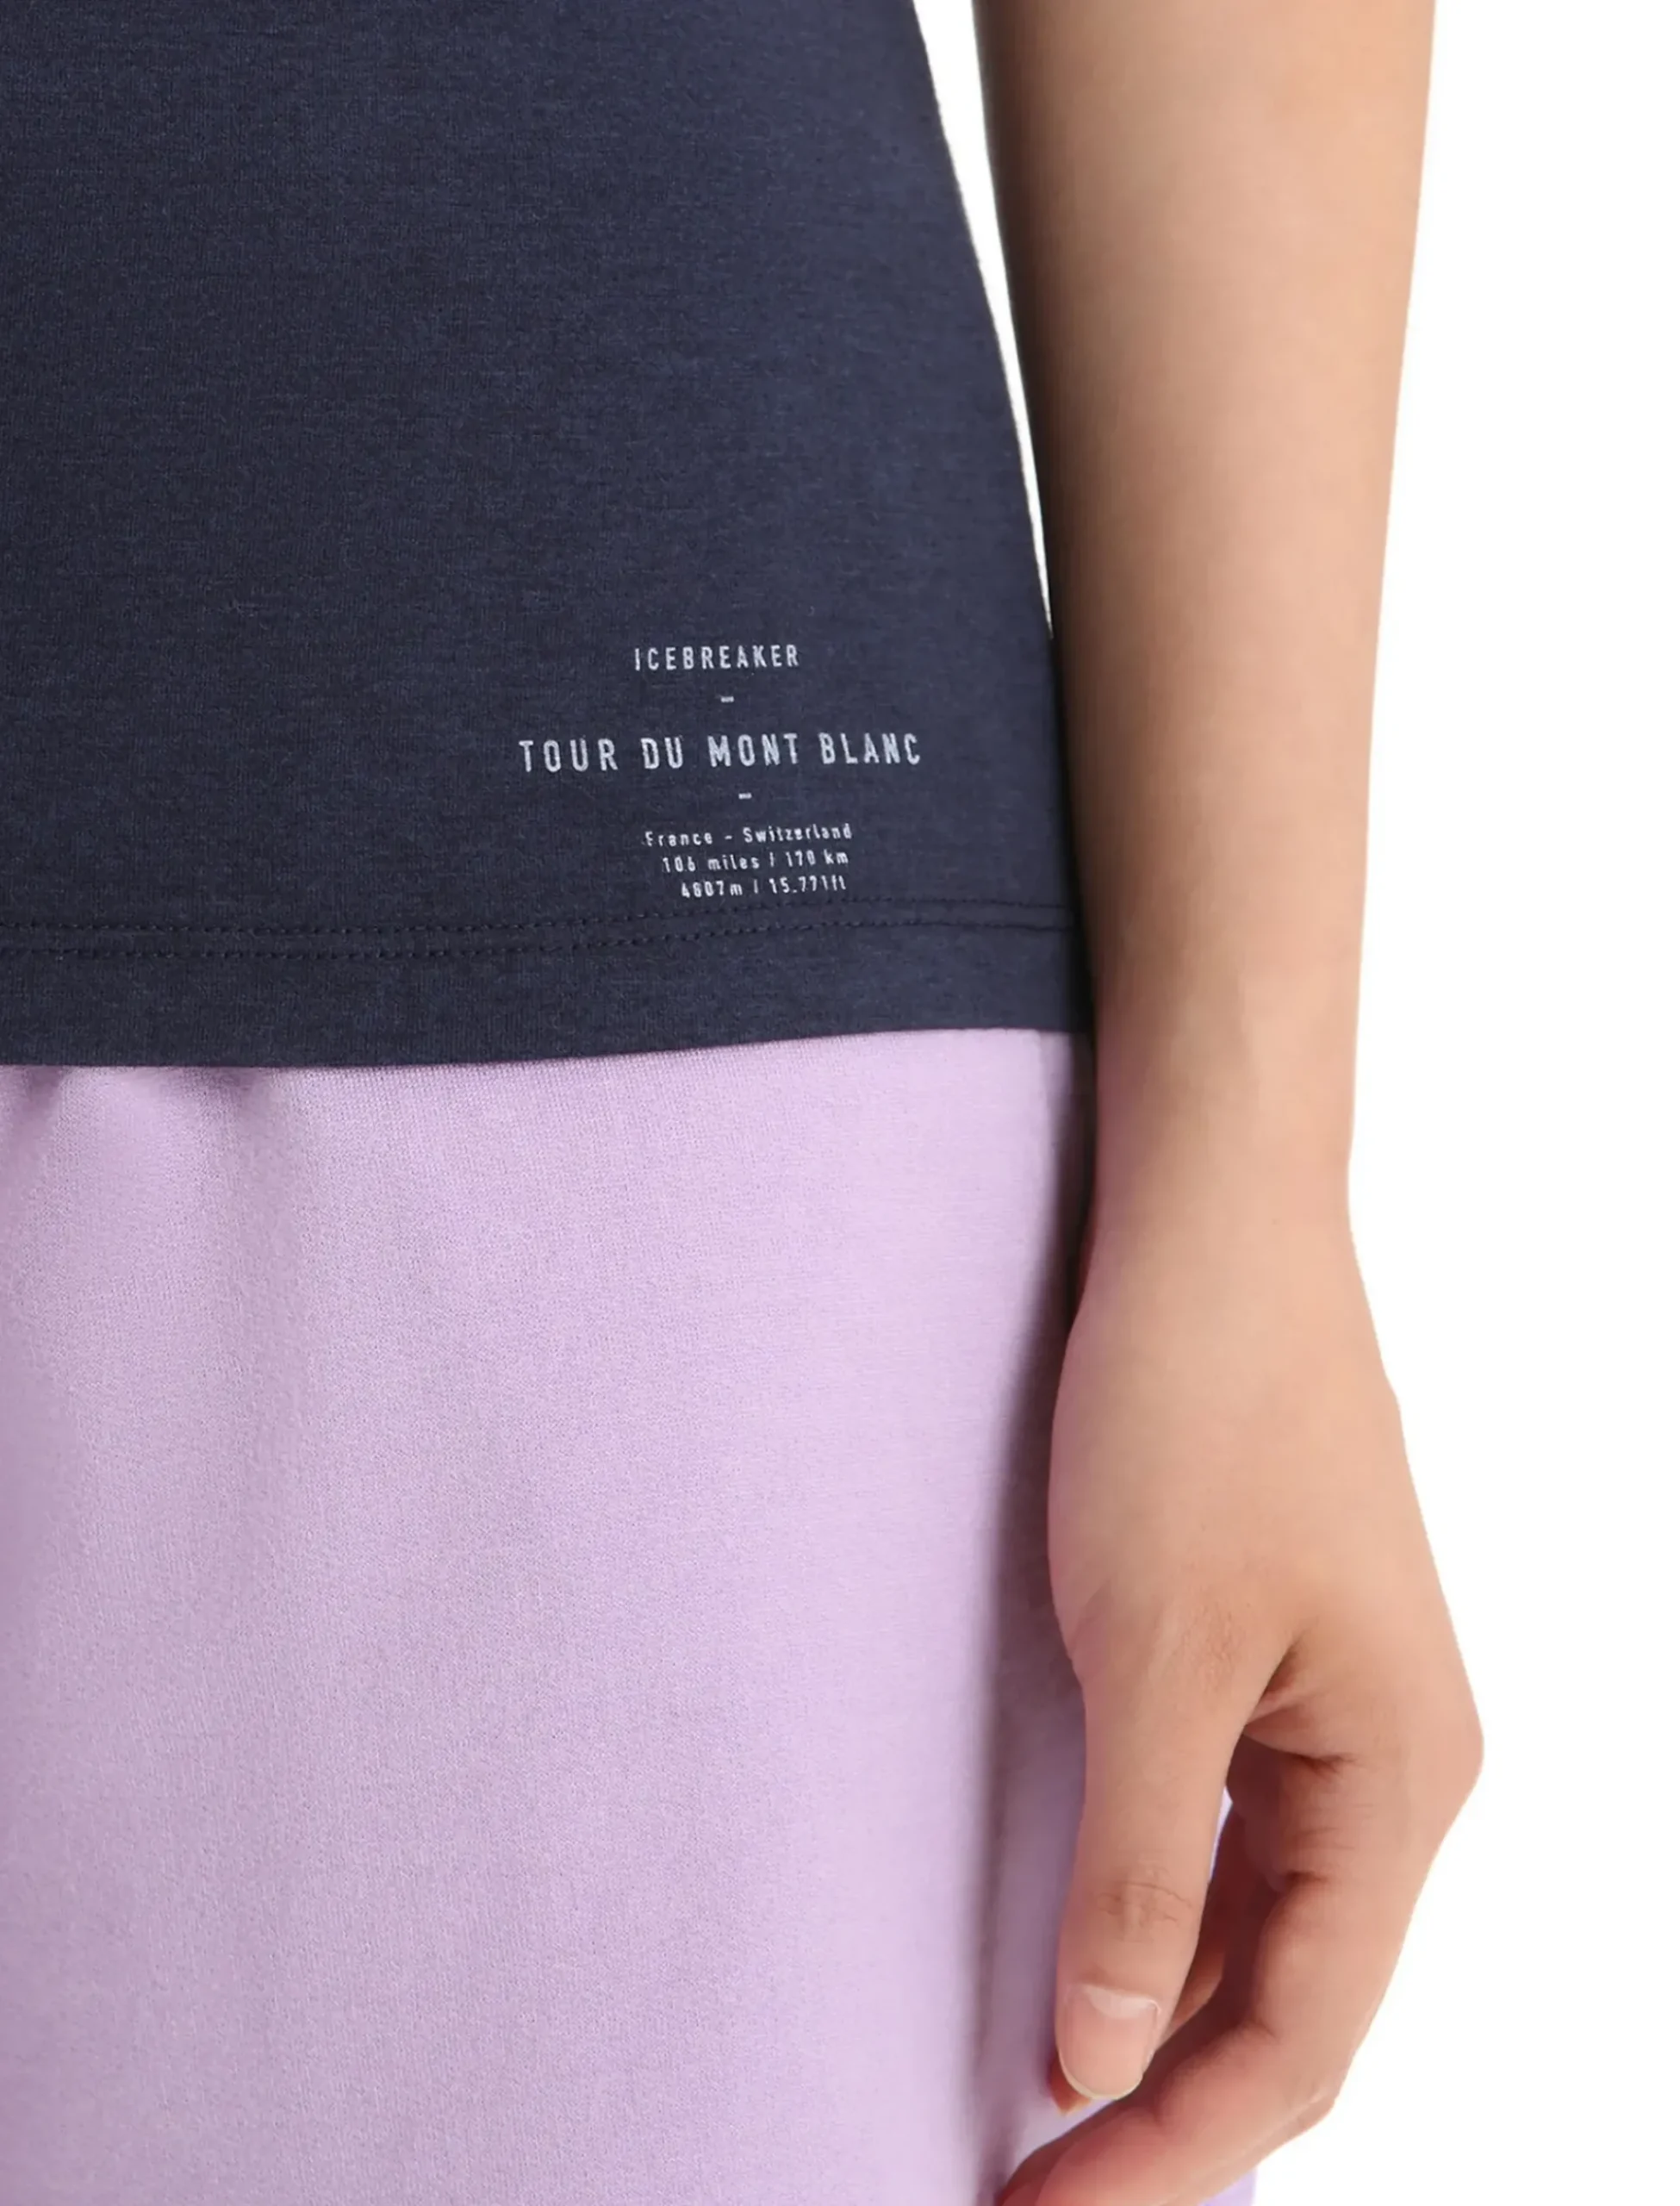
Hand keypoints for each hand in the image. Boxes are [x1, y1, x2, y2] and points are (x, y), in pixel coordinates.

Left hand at [1001, 1147, 1480, 2204]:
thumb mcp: (1152, 1657)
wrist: (1213, 1228)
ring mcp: (1338, 1712)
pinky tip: (1085, 1953)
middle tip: (1023, 2185)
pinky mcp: (1276, 1658)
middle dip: (1168, 2111)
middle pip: (1293, 2001)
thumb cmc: (1200, 1411)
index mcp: (1402, 1782)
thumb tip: (1102, 2064)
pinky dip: (1162, 1914)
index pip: (1299, 2040)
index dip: (1170, 2153)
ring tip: (1041, 2103)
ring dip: (1163, 2021)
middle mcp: (1392, 1766)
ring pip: (1262, 1926)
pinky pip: (1233, 1834)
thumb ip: (1137, 1873)